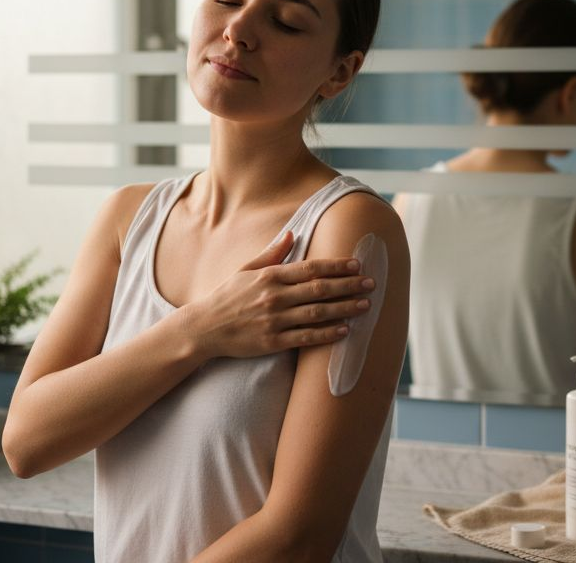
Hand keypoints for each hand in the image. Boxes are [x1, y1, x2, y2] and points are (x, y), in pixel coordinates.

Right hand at [178, 231, 374, 360]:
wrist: (204, 328)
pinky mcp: (272, 342)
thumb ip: (272, 253)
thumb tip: (292, 233)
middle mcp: (274, 297)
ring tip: (365, 306)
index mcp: (270, 276)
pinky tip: (344, 331)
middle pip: (319, 289)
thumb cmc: (227, 296)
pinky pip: (305, 338)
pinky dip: (326, 334)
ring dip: (344, 309)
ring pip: (317, 313)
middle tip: (372, 283)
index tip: (357, 264)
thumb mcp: (246, 270)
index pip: (310, 268)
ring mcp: (274, 320)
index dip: (336, 265)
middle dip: (348, 285)